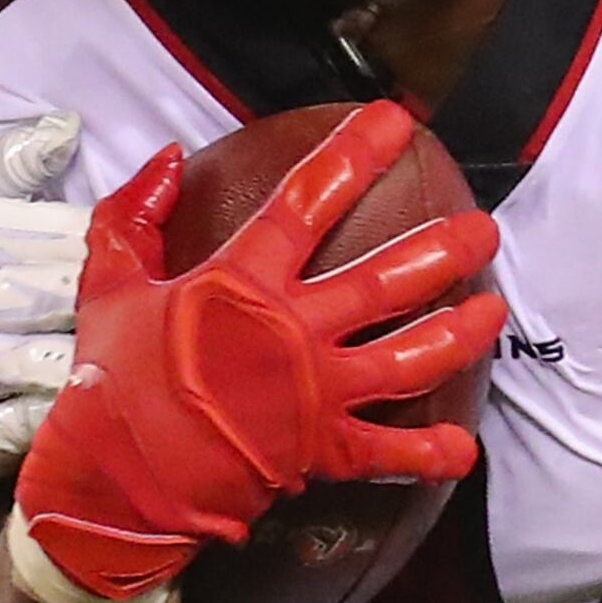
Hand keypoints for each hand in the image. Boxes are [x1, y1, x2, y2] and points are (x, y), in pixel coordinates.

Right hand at [14, 101, 503, 602]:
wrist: (114, 481)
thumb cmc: (110, 382)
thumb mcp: (107, 285)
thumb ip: (134, 215)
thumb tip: (168, 159)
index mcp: (241, 284)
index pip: (308, 201)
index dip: (354, 154)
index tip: (396, 121)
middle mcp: (293, 332)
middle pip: (387, 281)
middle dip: (444, 250)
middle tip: (483, 230)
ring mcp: (316, 394)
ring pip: (410, 358)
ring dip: (459, 334)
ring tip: (494, 312)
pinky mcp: (322, 452)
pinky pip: (389, 454)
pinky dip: (430, 454)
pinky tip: (465, 447)